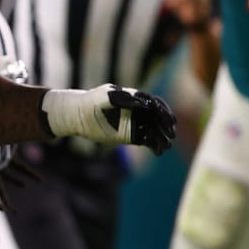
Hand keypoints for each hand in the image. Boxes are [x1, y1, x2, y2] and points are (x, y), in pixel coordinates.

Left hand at [41, 85, 176, 153]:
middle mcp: (140, 111)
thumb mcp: (105, 96)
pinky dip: (155, 146)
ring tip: (166, 146)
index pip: (156, 105)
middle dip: (166, 127)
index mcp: (137, 99)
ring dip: (163, 138)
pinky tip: (158, 152)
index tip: (169, 120)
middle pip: (159, 119)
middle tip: (171, 135)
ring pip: (156, 131)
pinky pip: (148, 141)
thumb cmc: (91, 102)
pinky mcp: (133, 136)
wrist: (77, 115)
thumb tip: (143, 103)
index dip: (164, 112)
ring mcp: (137, 124)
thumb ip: (123, 99)